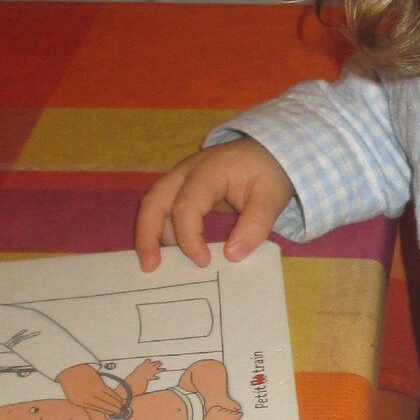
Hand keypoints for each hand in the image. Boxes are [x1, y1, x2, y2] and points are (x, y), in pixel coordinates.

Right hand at [134, 139, 294, 271]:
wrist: (267, 152)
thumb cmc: (267, 173)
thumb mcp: (271, 198)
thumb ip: (255, 225)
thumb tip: (232, 256)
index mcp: (209, 171)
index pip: (186, 206)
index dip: (189, 237)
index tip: (204, 262)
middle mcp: (186, 173)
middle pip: (153, 201)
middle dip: (147, 235)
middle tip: (149, 267)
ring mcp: (180, 180)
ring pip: (153, 205)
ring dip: (151, 235)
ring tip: (155, 266)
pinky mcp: (181, 190)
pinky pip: (163, 210)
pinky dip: (162, 232)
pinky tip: (170, 255)